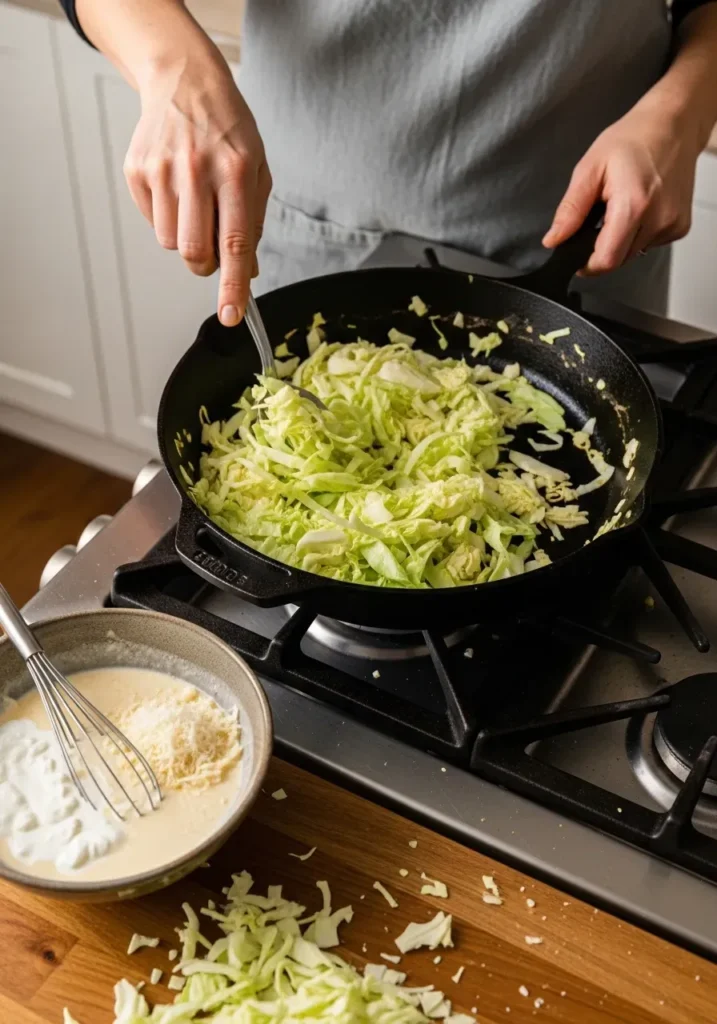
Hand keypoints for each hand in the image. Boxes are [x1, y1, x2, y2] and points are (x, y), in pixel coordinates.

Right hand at [123, 50, 270, 325]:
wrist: (185, 82)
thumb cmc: (229, 131)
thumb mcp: (257, 169)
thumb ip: (254, 223)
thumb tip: (247, 273)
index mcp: (236, 171)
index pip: (235, 242)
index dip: (232, 285)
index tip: (231, 316)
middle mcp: (197, 170)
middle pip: (194, 252)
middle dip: (206, 265)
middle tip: (213, 250)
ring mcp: (162, 169)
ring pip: (171, 243)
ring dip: (186, 240)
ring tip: (195, 206)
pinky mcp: (137, 170)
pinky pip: (153, 223)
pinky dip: (167, 219)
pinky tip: (176, 189)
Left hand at [543, 102, 700, 274]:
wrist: (673, 124)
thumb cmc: (633, 139)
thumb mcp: (590, 168)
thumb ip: (570, 210)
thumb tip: (554, 240)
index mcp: (633, 205)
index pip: (606, 260)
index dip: (586, 264)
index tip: (576, 256)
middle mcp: (658, 219)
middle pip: (619, 260)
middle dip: (602, 247)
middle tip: (600, 216)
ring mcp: (672, 224)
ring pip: (634, 253)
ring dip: (621, 240)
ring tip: (621, 206)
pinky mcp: (680, 226)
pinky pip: (650, 244)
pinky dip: (638, 233)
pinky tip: (640, 207)